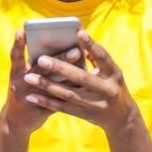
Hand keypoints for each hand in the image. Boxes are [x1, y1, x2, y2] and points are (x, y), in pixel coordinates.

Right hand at [2, 30, 82, 134]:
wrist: (16, 121)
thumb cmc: (25, 90)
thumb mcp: (24, 75)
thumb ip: (38, 62)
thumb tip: (60, 44)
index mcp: (15, 73)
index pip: (16, 56)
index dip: (18, 44)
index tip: (23, 31)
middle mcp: (20, 85)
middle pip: (39, 69)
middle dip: (58, 59)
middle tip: (76, 50)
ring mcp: (30, 99)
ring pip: (52, 86)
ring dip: (69, 77)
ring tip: (84, 69)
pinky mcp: (40, 110)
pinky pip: (58, 100)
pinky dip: (70, 92)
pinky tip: (84, 86)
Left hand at [22, 30, 136, 131]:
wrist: (122, 118)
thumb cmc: (112, 86)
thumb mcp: (111, 73)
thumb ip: (96, 58)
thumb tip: (77, 40)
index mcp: (114, 74)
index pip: (103, 57)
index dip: (92, 45)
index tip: (78, 32)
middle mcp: (107, 89)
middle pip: (82, 77)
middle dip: (60, 68)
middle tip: (41, 59)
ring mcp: (96, 104)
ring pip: (68, 94)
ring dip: (47, 86)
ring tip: (29, 78)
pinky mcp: (85, 114)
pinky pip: (63, 108)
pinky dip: (47, 102)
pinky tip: (32, 96)